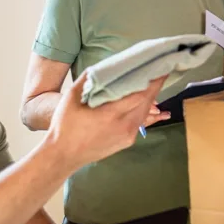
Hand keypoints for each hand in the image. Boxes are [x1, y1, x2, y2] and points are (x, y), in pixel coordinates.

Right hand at [46, 73, 166, 170]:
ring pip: (146, 113)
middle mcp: (124, 125)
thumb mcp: (70, 98)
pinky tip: (152, 106)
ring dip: (151, 99)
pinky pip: (141, 123)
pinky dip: (146, 111)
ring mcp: (128, 135)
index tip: (160, 69)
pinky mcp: (127, 142)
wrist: (63, 155)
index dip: (152, 81)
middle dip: (155, 87)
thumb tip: (100, 68)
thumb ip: (86, 80)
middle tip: (160, 72)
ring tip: (155, 84)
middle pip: (147, 103)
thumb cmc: (65, 126)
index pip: (140, 94)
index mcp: (112, 114)